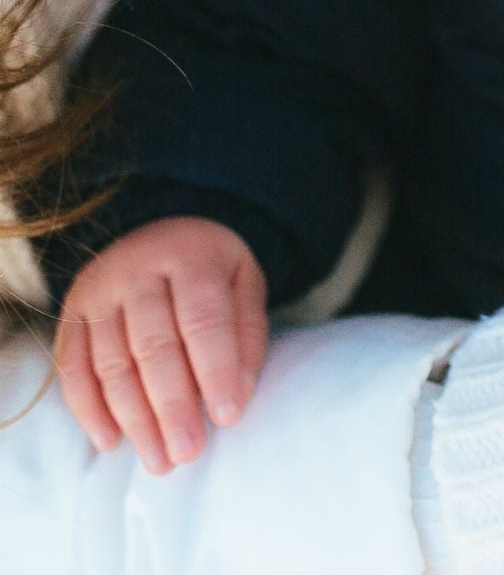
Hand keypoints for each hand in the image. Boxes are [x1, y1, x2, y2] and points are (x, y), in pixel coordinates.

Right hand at [55, 216, 267, 474]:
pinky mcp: (71, 314)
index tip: (228, 417)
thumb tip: (241, 392)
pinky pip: (74, 368)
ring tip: (160, 460)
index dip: (216, 370)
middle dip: (172, 406)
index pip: (203, 319)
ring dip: (134, 419)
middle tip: (188, 453)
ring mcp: (99, 292)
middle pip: (154, 347)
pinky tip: (112, 441)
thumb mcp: (243, 280)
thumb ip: (247, 331)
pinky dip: (89, 410)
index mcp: (190, 256)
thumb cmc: (210, 267)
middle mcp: (138, 270)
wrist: (156, 228)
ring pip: (112, 364)